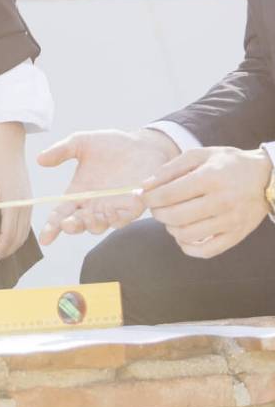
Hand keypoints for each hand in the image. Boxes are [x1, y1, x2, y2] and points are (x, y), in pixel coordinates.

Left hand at [0, 122, 32, 265]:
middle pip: (18, 237)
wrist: (9, 146)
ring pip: (25, 233)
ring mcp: (29, 202)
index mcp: (12, 202)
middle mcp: (24, 205)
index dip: (0, 249)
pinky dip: (19, 235)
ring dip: (13, 245)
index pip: (8, 234)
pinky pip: (27, 224)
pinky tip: (9, 237)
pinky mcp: (29, 200)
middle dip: (6, 251)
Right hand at [38, 128, 175, 244]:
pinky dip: (116, 219)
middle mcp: (93, 204)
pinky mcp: (132, 207)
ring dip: (92, 224)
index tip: (45, 237)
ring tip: (88, 215)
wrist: (142, 144)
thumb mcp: (82, 142)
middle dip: (72, 226)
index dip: (52, 226)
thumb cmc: (112, 145)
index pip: (61, 213)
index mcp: (79, 192)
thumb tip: (39, 159)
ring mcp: (113, 208)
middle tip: (67, 223)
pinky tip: (110, 212)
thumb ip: (61, 151)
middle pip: (78, 223)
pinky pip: (123, 219)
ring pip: (99, 225)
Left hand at [142, 146, 270, 257]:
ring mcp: (229, 222)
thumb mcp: (200, 155)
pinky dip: (187, 247)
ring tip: (169, 218)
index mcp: (210, 178)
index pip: (169, 194)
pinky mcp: (236, 236)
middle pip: (176, 216)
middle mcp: (220, 201)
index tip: (143, 195)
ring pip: (188, 235)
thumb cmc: (228, 163)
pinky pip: (206, 251)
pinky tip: (182, 235)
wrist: (265, 178)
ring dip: (170, 228)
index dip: (150, 197)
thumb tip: (146, 184)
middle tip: (155, 207)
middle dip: (157, 213)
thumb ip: (171, 168)